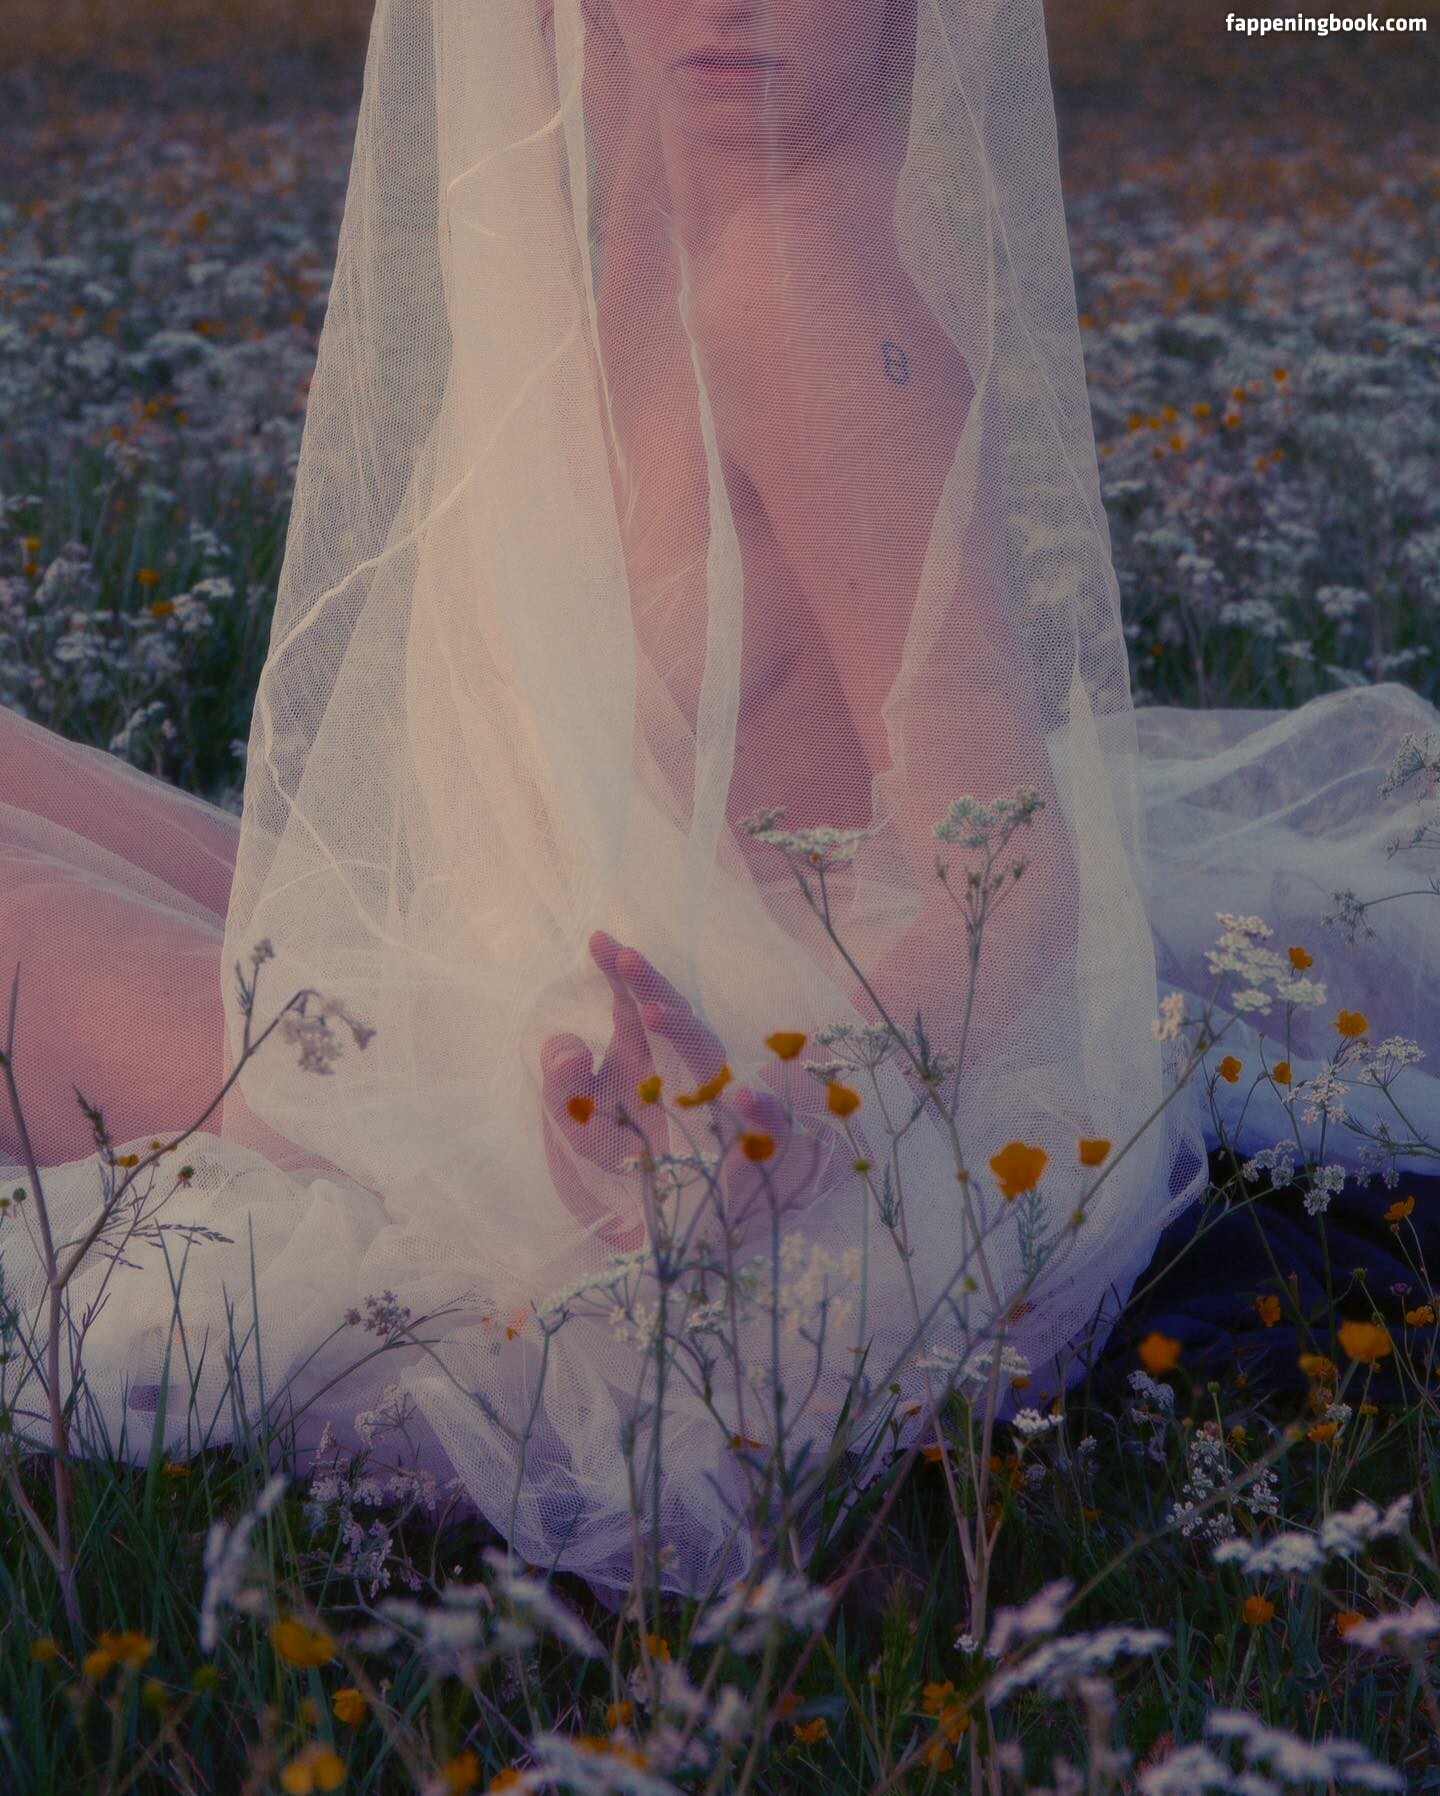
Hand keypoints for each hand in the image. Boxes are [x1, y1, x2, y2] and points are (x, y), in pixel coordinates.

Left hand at [539, 931, 831, 1246]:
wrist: (644, 1219)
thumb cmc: (614, 1156)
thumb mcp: (573, 1119)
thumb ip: (561, 1081)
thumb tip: (572, 1046)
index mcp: (643, 1053)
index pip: (634, 1001)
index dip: (620, 971)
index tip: (599, 941)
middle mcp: (680, 1067)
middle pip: (673, 1016)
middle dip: (651, 984)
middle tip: (625, 958)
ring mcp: (712, 1101)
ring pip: (710, 1057)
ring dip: (685, 1032)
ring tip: (650, 1012)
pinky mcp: (741, 1145)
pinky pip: (763, 1125)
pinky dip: (761, 1110)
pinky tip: (745, 1098)